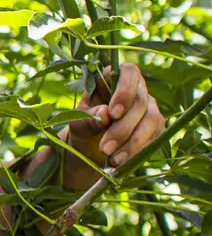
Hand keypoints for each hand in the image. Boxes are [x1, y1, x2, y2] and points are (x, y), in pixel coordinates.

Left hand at [61, 63, 163, 187]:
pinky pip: (155, 137)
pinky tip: (124, 162)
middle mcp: (138, 90)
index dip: (124, 91)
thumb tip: (104, 114)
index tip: (113, 113)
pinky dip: (139, 151)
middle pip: (140, 102)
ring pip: (152, 120)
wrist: (90, 147)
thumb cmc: (84, 125)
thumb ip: (87, 116)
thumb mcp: (78, 121)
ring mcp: (150, 108)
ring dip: (132, 142)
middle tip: (104, 148)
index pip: (129, 72)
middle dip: (122, 128)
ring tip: (112, 160)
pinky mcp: (157, 128)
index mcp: (115, 79)